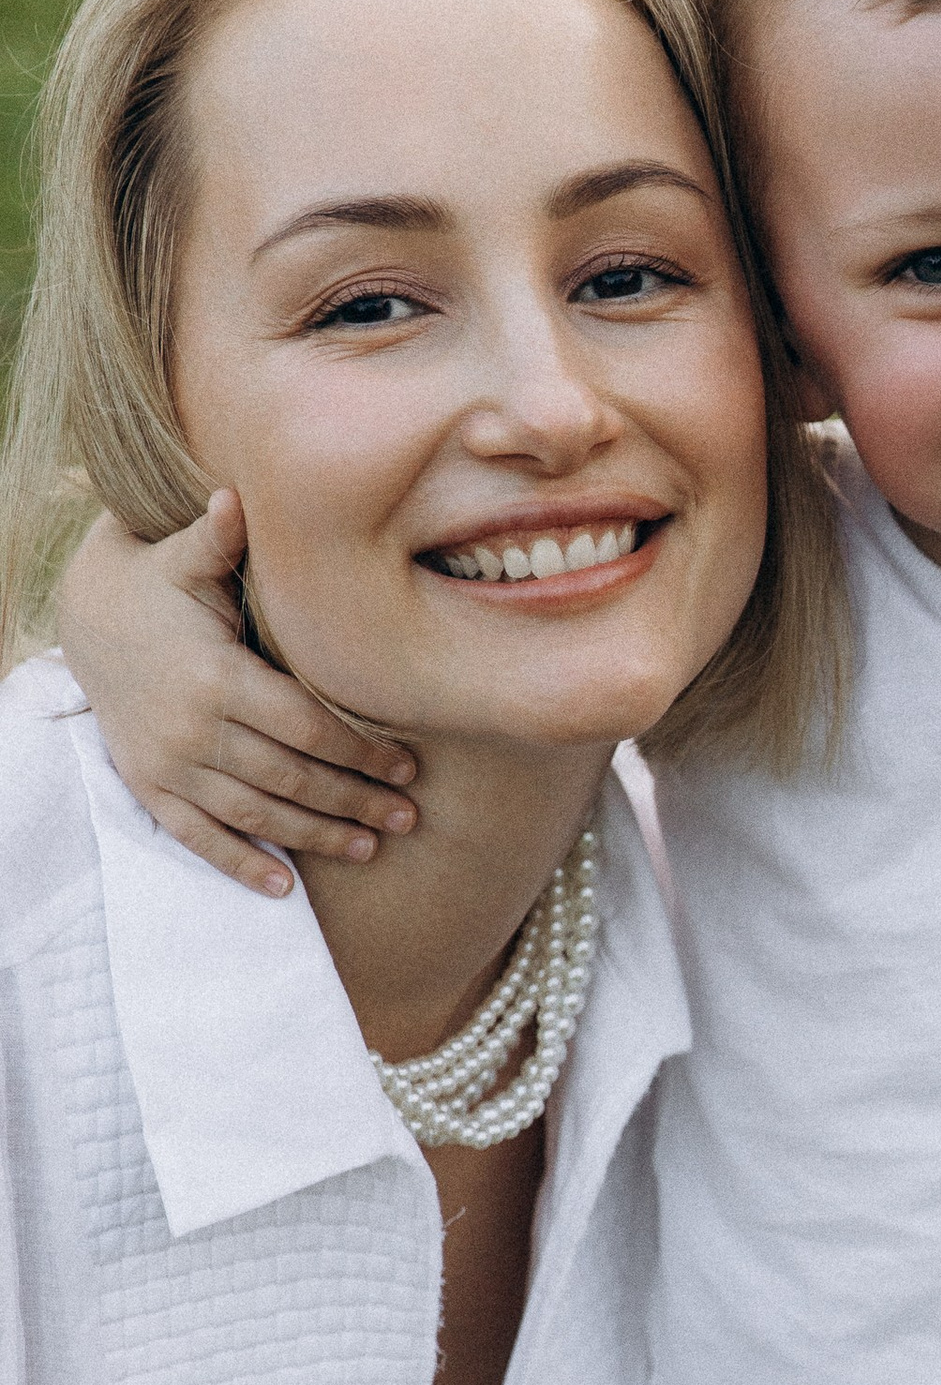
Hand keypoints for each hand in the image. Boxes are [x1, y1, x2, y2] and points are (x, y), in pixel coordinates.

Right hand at [56, 497, 417, 898]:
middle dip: (355, 801)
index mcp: (216, 677)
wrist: (86, 620)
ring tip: (370, 847)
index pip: (307, 727)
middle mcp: (193, 730)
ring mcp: (168, 764)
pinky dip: (239, 863)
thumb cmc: (157, 584)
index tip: (410, 767)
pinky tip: (284, 889)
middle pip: (291, 777)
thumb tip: (237, 496)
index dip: (361, 750)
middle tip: (408, 818)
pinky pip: (197, 835)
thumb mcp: (183, 557)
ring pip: (255, 813)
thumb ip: (218, 538)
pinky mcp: (149, 785)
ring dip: (316, 836)